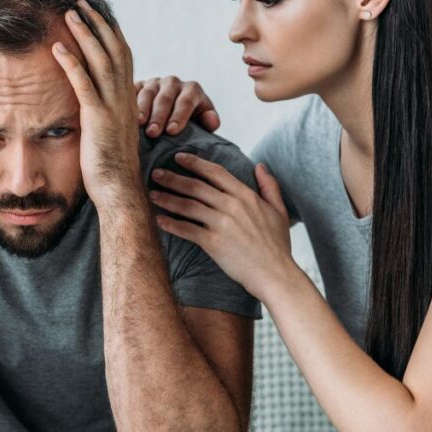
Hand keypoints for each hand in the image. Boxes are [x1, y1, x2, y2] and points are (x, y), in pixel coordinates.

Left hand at [52, 0, 142, 208]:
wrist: (119, 189)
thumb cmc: (110, 166)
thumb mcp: (109, 131)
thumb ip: (104, 112)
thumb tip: (92, 103)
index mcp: (127, 98)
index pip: (122, 55)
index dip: (110, 31)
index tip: (96, 13)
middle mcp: (124, 97)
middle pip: (113, 49)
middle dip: (97, 23)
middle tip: (80, 3)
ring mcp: (112, 106)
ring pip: (101, 60)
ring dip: (84, 34)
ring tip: (69, 13)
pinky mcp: (97, 118)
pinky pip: (84, 84)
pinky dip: (71, 63)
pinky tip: (57, 47)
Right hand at [135, 76, 219, 137]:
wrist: (171, 112)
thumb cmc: (190, 120)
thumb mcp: (202, 120)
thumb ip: (209, 121)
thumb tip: (211, 122)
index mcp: (192, 90)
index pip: (186, 101)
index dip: (179, 116)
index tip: (172, 131)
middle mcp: (173, 83)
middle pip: (165, 98)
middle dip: (159, 116)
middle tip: (153, 133)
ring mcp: (154, 83)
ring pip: (148, 93)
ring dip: (142, 109)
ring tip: (139, 124)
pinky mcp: (138, 85)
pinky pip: (132, 90)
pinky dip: (128, 101)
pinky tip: (125, 113)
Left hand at [148, 153, 293, 289]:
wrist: (275, 274)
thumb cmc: (277, 246)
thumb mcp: (279, 211)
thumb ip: (269, 186)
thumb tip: (260, 166)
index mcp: (246, 196)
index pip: (215, 172)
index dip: (195, 163)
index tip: (179, 157)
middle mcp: (231, 206)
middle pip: (196, 186)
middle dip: (173, 178)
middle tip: (156, 173)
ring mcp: (221, 224)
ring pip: (187, 205)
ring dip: (167, 198)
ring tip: (152, 195)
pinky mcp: (213, 243)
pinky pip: (186, 229)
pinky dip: (171, 224)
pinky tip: (159, 220)